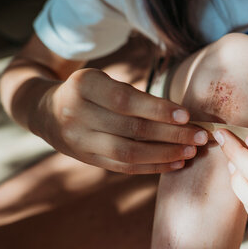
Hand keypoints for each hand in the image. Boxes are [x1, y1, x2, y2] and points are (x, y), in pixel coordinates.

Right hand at [38, 68, 207, 173]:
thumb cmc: (91, 93)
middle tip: (200, 136)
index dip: (158, 109)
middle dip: (171, 134)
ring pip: (129, 152)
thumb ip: (136, 97)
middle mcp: (77, 114)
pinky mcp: (87, 159)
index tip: (187, 115)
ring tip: (191, 151)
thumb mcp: (104, 81)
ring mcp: (79, 141)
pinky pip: (124, 167)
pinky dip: (153, 167)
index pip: (126, 100)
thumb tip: (184, 116)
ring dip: (165, 154)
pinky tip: (176, 163)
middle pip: (131, 129)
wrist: (47, 112)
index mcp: (83, 85)